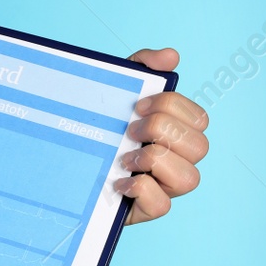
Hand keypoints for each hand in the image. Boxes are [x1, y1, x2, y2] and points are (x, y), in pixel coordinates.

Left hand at [117, 48, 208, 224]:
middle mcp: (177, 161)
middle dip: (163, 131)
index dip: (172, 107)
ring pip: (190, 179)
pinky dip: (141, 189)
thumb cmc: (101, 127)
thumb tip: (170, 56)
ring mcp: (164, 188)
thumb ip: (142, 68)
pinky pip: (162, 206)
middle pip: (200, 146)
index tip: (138, 106)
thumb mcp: (117, 91)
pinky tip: (119, 181)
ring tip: (126, 157)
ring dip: (155, 160)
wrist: (64, 165)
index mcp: (176, 132)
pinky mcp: (144, 210)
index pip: (199, 118)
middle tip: (130, 130)